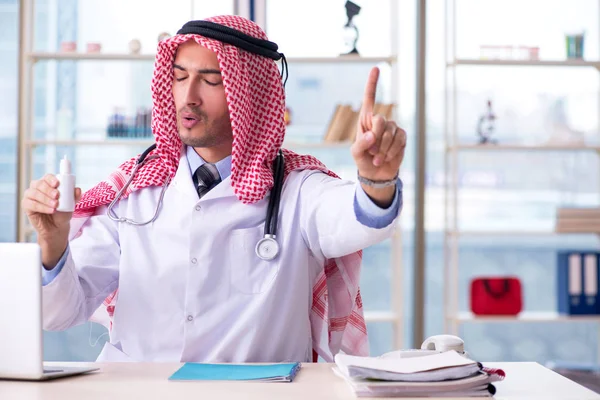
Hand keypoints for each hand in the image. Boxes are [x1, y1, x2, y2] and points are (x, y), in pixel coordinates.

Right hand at [22, 174, 81, 267]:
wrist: (57, 227)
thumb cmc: (63, 212)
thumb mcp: (71, 204)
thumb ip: (75, 196)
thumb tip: (78, 189)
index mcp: (48, 183)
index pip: (47, 177)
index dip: (51, 179)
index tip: (57, 184)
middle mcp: (37, 187)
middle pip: (39, 184)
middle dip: (48, 189)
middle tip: (57, 196)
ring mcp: (30, 196)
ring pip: (34, 193)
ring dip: (45, 199)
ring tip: (55, 205)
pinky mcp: (26, 205)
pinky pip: (31, 204)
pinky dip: (41, 207)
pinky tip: (50, 210)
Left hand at [351, 67, 406, 206]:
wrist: (377, 173)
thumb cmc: (363, 160)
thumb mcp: (356, 154)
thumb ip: (361, 144)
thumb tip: (371, 136)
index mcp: (366, 120)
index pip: (369, 98)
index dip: (372, 83)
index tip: (376, 67)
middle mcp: (380, 121)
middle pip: (380, 120)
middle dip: (375, 138)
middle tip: (371, 151)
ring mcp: (392, 128)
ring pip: (390, 133)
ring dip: (383, 149)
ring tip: (377, 158)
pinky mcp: (402, 137)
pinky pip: (399, 140)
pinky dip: (392, 151)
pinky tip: (387, 158)